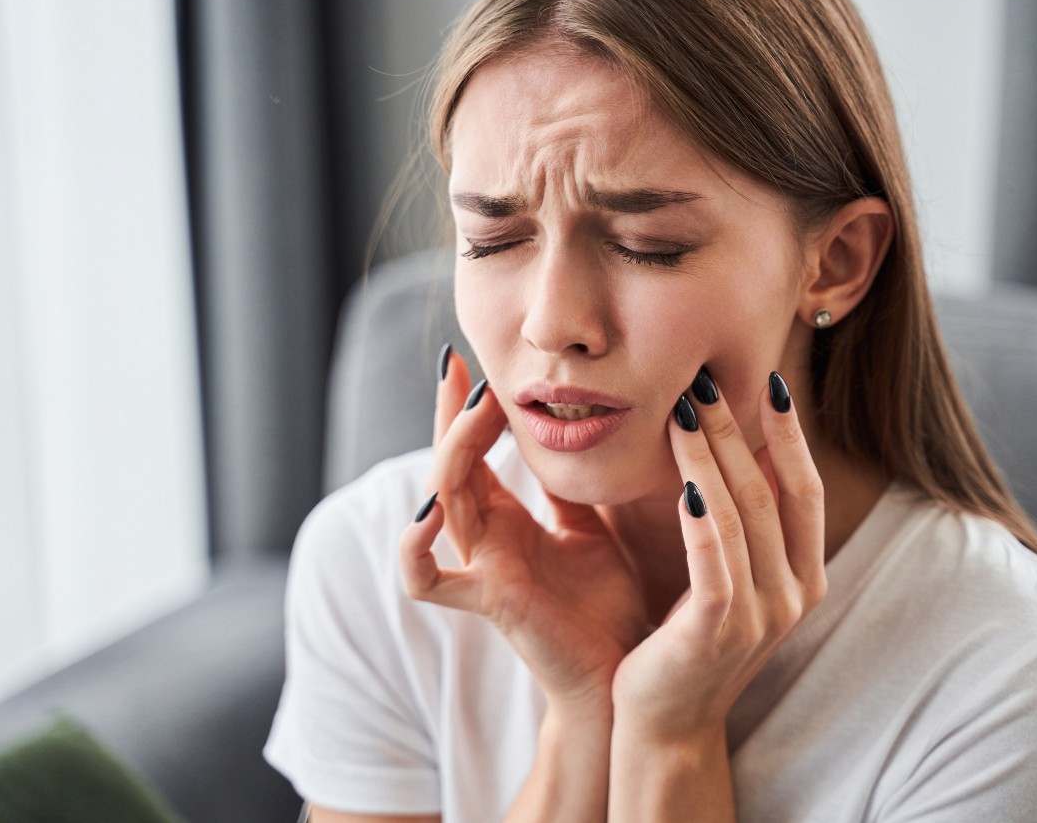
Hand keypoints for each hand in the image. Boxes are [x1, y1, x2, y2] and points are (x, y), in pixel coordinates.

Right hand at [399, 350, 648, 709]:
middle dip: (451, 417)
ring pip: (440, 501)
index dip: (465, 409)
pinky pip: (427, 579)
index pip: (473, 452)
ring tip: (473, 412)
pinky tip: (430, 510)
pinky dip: (415, 547)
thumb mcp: (592, 527)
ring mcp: (480, 569)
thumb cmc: (605, 606)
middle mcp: (485, 541)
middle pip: (449, 466)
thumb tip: (582, 425)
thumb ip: (572, 486)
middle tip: (463, 370)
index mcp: (508, 521)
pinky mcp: (487, 601)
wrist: (621, 675)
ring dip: (450, 453)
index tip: (468, 360)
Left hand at [611, 370, 827, 741]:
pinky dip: (701, 516)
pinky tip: (682, 481)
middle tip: (708, 380)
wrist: (665, 726)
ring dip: (711, 457)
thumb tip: (733, 451)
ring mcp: (761, 616)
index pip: (806, 491)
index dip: (791, 436)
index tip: (771, 382)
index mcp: (805, 577)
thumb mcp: (731, 580)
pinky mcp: (718, 631)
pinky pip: (714, 559)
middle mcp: (794, 594)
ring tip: (684, 410)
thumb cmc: (689, 643)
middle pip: (771, 492)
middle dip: (739, 431)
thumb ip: (742, 527)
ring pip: (741, 515)